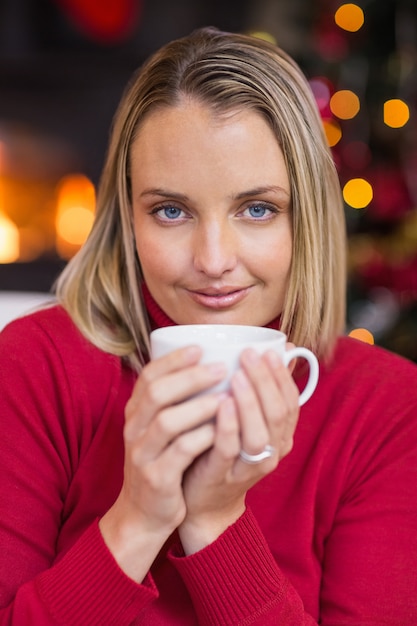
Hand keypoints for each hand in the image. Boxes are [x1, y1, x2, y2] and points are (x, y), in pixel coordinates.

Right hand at [99, 345, 226, 580]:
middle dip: (191, 377)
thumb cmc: (162, 462)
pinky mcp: (157, 478)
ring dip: (200, 406)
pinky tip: (222, 429)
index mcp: (136, 412)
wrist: (144, 514)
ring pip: (168, 421)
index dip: (174, 359)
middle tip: (222, 368)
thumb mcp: (159, 429)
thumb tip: (209, 363)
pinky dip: (203, 437)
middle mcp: (134, 429)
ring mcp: (143, 454)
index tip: (200, 347)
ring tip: (227, 397)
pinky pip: (181, 452)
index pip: (148, 376)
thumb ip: (176, 401)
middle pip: (157, 393)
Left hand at [179, 345, 299, 553]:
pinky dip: (228, 425)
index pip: (290, 403)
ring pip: (259, 434)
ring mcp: (248, 468)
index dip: (282, 376)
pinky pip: (230, 449)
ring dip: (250, 401)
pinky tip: (221, 403)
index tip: (269, 350)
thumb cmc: (224, 450)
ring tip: (238, 374)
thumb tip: (282, 347)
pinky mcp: (222, 476)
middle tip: (250, 354)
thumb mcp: (248, 421)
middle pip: (277, 414)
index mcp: (280, 437)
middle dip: (265, 381)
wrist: (205, 503)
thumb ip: (261, 391)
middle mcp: (271, 453)